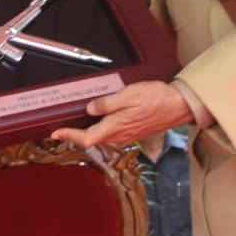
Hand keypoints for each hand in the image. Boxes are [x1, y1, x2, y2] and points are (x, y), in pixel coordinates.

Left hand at [51, 80, 191, 147]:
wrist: (179, 106)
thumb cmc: (157, 99)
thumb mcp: (129, 95)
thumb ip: (108, 103)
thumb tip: (91, 109)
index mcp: (116, 127)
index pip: (87, 138)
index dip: (70, 137)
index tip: (56, 133)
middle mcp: (120, 135)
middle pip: (92, 140)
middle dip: (75, 136)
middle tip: (61, 129)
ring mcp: (127, 136)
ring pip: (101, 138)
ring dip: (87, 133)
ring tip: (75, 126)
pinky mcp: (133, 132)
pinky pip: (111, 134)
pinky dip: (99, 130)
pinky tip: (98, 121)